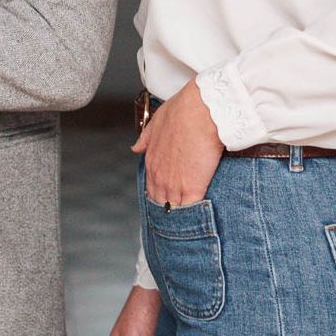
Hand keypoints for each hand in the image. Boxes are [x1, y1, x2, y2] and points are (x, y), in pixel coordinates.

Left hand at [132, 80, 224, 207]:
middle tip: (178, 214)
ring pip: (174, 210)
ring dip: (181, 215)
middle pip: (160, 202)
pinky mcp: (192, 190)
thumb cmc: (182, 112)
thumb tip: (135, 148)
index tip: (167, 199)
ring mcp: (174, 185)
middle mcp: (159, 176)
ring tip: (189, 223)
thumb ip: (145, 138)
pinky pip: (191, 210)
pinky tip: (200, 219)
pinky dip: (195, 216)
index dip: (160, 195)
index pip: (151, 187)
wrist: (200, 112)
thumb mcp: (156, 122)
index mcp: (151, 161)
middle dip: (168, 208)